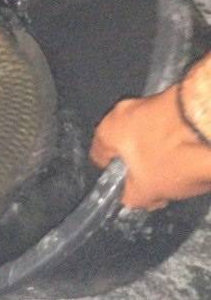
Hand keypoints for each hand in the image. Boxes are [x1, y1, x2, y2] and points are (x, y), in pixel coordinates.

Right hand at [90, 85, 210, 209]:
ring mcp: (156, 101)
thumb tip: (133, 199)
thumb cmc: (174, 150)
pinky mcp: (184, 100)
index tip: (127, 188)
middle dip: (144, 165)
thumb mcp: (147, 190)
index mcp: (107, 129)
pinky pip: (178, 127)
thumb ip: (133, 197)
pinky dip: (184, 141)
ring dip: (166, 153)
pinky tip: (198, 158)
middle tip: (160, 185)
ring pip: (155, 135)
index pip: (100, 157)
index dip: (114, 177)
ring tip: (185, 174)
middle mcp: (126, 110)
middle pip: (130, 146)